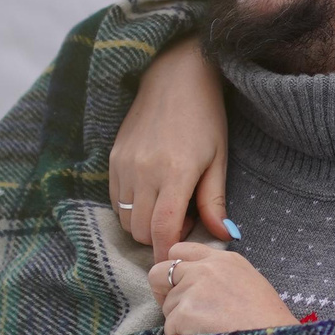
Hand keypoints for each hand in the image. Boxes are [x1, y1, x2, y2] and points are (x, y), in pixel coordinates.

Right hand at [110, 36, 232, 247]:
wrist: (174, 76)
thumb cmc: (205, 116)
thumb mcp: (218, 158)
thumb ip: (215, 201)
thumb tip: (221, 237)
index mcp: (175, 172)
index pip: (161, 229)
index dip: (166, 251)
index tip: (174, 258)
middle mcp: (144, 171)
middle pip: (140, 230)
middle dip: (158, 237)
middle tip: (182, 219)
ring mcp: (124, 164)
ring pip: (125, 218)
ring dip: (143, 223)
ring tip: (166, 203)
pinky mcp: (113, 158)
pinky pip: (116, 200)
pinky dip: (131, 207)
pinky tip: (151, 192)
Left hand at [149, 240, 296, 334]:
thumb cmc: (267, 321)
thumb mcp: (250, 282)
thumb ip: (222, 275)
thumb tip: (199, 285)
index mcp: (223, 259)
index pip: (179, 250)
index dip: (175, 270)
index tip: (180, 287)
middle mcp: (205, 268)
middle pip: (160, 272)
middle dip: (162, 291)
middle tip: (177, 310)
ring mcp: (193, 289)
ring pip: (167, 306)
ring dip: (179, 323)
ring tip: (206, 333)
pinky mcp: (185, 313)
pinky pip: (169, 330)